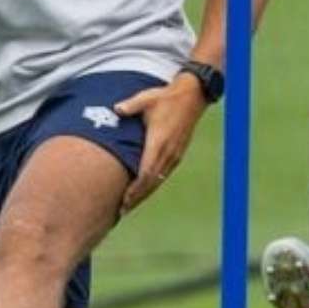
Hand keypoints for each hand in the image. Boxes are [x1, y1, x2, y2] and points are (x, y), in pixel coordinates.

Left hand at [114, 72, 207, 214]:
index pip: (147, 172)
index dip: (136, 189)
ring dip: (145, 194)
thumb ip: (131, 106)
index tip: (124, 200)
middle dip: (137, 197)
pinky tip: (144, 190)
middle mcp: (168, 152)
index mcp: (159, 142)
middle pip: (152, 182)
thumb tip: (116, 109)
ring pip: (158, 180)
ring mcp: (174, 154)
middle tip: (122, 210)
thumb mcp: (147, 99)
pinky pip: (164, 174)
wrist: (192, 97)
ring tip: (130, 205)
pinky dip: (153, 185)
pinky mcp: (177, 154)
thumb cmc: (167, 98)